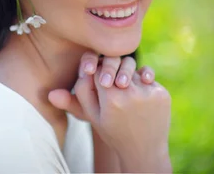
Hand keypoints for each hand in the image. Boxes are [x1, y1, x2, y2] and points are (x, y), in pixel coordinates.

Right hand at [52, 52, 171, 171]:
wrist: (144, 150)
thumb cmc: (113, 132)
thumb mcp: (92, 118)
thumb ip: (74, 101)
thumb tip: (50, 93)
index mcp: (110, 98)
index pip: (97, 67)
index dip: (94, 69)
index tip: (94, 75)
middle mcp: (130, 92)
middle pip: (117, 62)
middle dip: (111, 67)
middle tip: (109, 79)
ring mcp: (149, 92)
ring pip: (133, 69)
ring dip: (127, 75)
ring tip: (124, 90)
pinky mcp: (162, 94)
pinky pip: (148, 77)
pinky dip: (142, 82)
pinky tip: (138, 97)